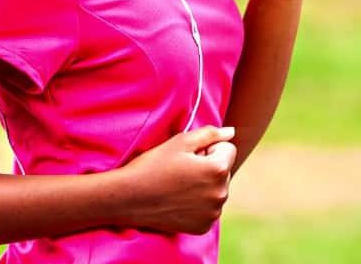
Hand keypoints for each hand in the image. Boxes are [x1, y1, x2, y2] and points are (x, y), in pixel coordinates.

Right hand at [115, 125, 236, 234]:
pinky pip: (209, 208)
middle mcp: (221, 194)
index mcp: (218, 170)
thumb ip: (210, 133)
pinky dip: (198, 203)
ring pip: (217, 190)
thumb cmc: (154, 165)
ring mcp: (212, 213)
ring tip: (178, 185)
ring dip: (204, 185)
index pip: (229, 149)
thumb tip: (231, 132)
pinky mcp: (203, 226)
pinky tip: (178, 200)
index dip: (208, 148)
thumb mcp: (180, 142)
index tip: (189, 155)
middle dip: (208, 166)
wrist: (129, 198)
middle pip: (224, 171)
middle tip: (181, 170)